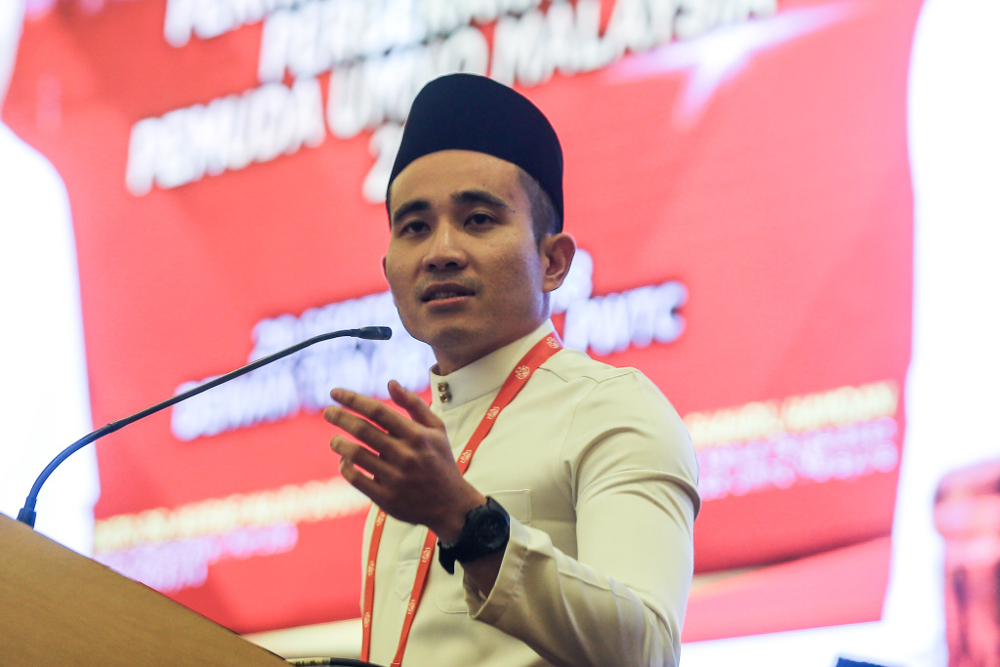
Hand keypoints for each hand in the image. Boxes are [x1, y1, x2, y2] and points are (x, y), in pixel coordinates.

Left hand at [324, 380, 485, 541]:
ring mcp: (395, 477)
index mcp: (417, 435)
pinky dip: (345, 467)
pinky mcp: (386, 497)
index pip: (378, 411)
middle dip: (340, 417)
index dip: (353, 399)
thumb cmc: (440, 461)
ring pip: (356, 455)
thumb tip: (390, 383)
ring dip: (339, 444)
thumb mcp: (436, 429)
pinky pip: (356, 479)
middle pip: (363, 430)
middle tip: (327, 412)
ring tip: (334, 440)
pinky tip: (344, 461)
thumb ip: (414, 405)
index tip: (335, 393)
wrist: (451, 505)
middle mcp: (405, 455)